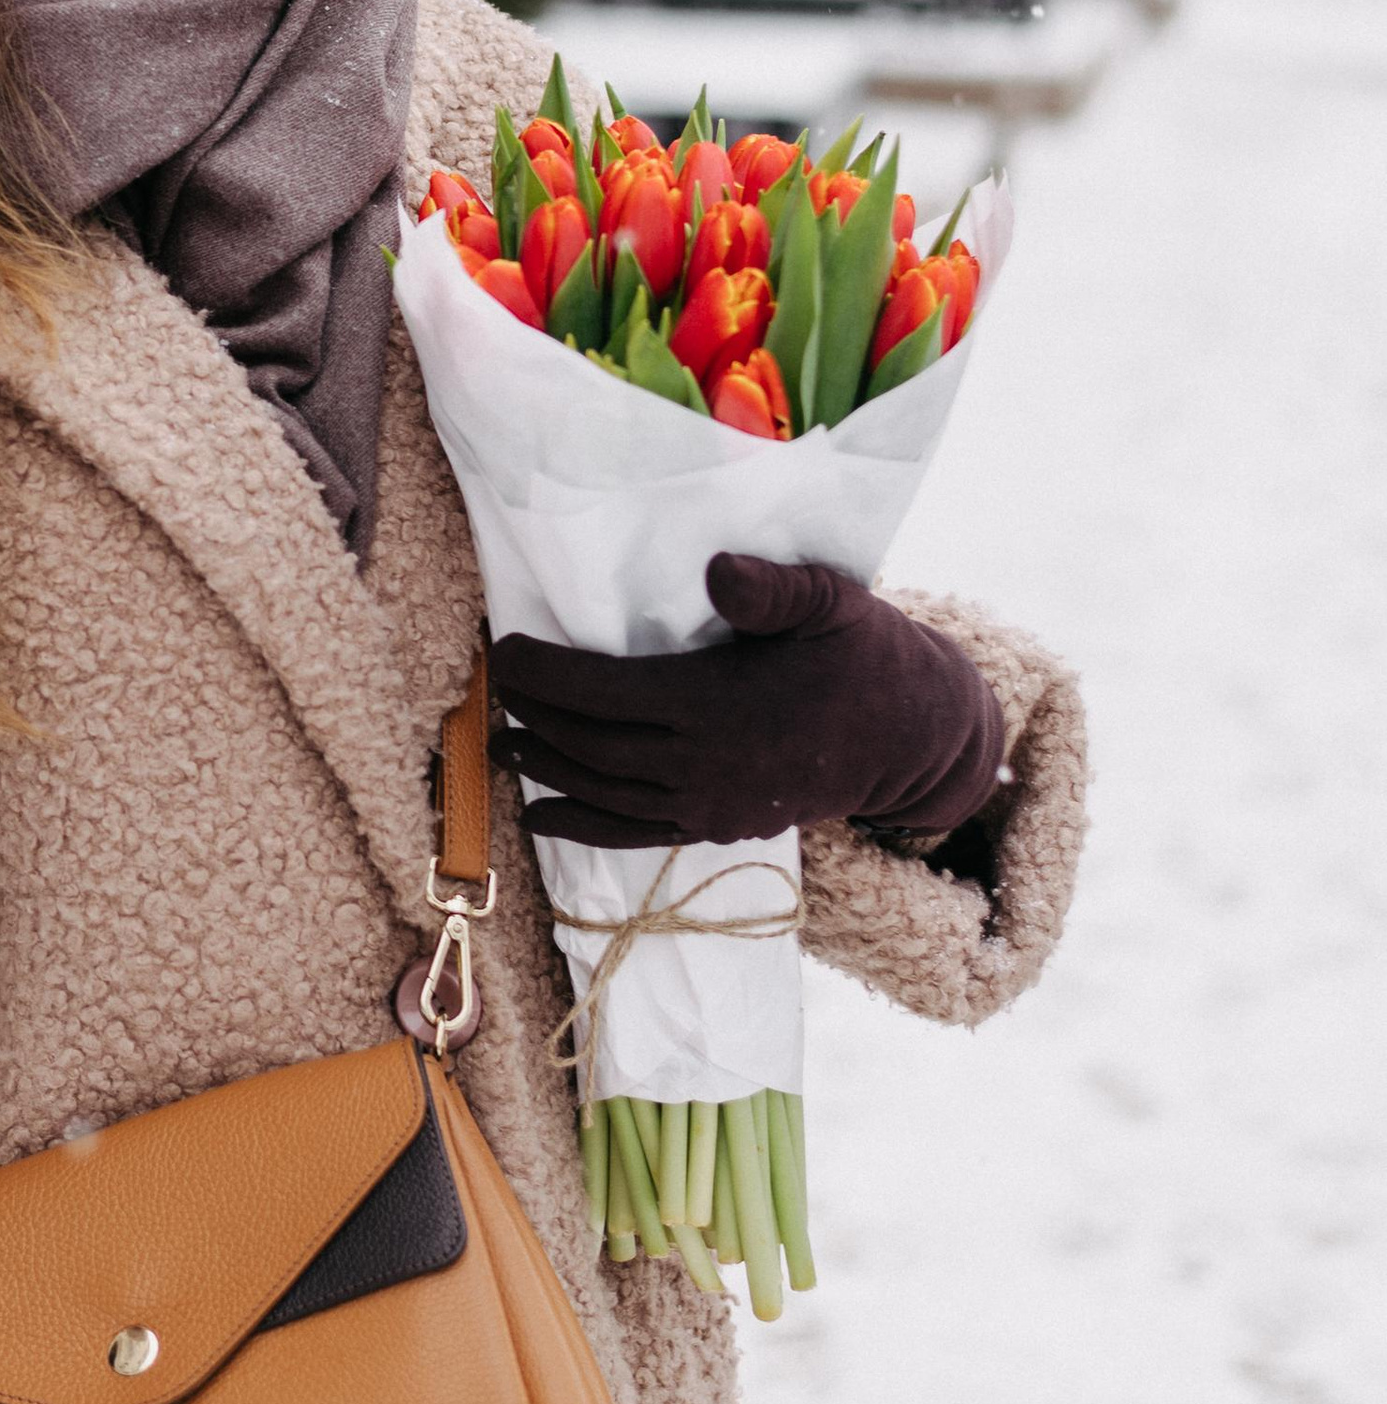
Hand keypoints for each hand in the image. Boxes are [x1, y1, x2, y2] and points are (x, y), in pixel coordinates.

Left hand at [490, 555, 1006, 852]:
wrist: (911, 740)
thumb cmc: (865, 656)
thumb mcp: (832, 604)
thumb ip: (773, 589)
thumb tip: (716, 569)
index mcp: (719, 703)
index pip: (605, 691)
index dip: (545, 675)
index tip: (504, 652)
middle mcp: (705, 763)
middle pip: (592, 743)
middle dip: (535, 717)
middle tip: (493, 689)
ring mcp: (708, 804)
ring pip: (603, 791)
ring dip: (546, 768)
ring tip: (500, 745)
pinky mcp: (717, 829)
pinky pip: (634, 833)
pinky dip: (582, 826)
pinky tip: (541, 815)